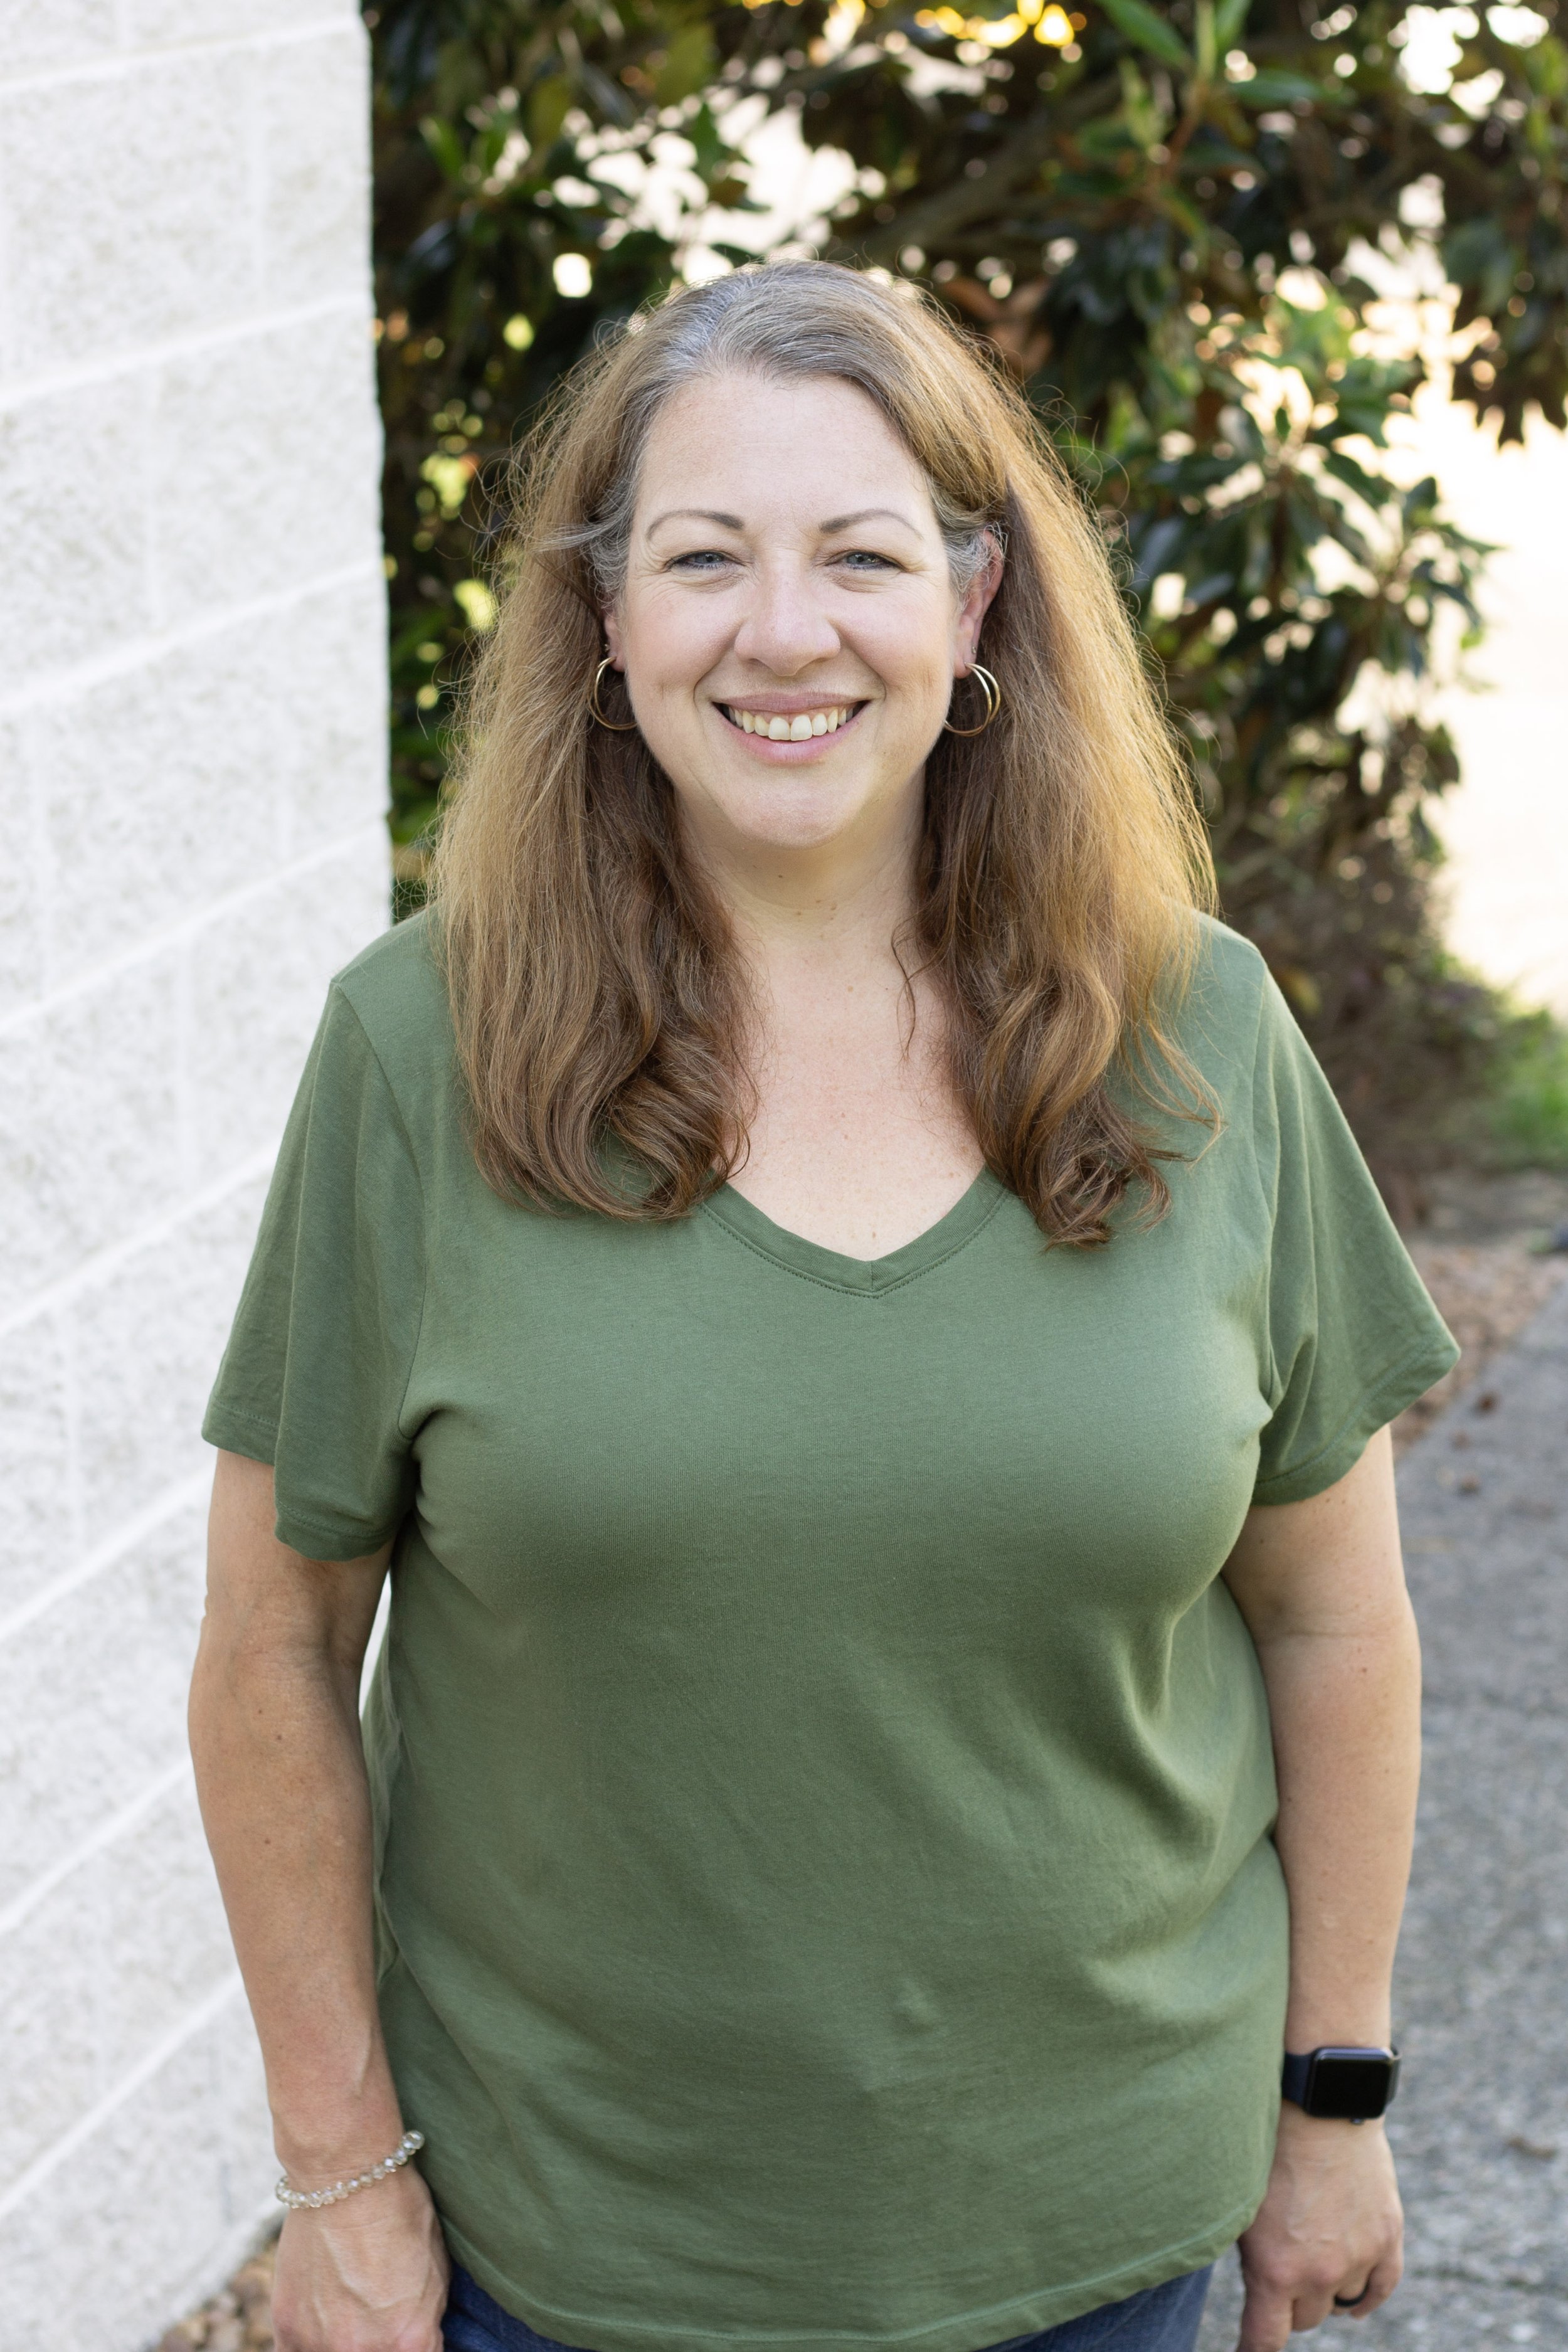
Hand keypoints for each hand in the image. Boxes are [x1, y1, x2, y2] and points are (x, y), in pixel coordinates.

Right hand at [271, 2163, 449, 2351]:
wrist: (347, 2176)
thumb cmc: (400, 2213)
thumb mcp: (437, 2273)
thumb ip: (425, 2323)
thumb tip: (418, 2344)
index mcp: (410, 2342)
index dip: (414, 2345)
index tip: (407, 2334)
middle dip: (380, 2343)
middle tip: (376, 2314)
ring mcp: (321, 2345)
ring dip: (343, 2344)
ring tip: (348, 2314)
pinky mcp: (288, 2329)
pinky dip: (308, 2345)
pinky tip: (319, 2326)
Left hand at [1235, 2105, 1402, 2348]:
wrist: (1318, 2103)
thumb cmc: (1266, 2146)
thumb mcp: (1240, 2206)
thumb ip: (1250, 2255)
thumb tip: (1252, 2288)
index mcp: (1276, 2270)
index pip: (1265, 2340)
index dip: (1252, 2351)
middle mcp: (1320, 2274)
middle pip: (1304, 2320)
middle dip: (1289, 2305)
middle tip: (1278, 2279)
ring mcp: (1359, 2257)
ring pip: (1339, 2303)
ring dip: (1324, 2292)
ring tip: (1310, 2268)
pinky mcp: (1387, 2236)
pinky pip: (1381, 2289)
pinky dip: (1367, 2297)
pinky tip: (1353, 2300)